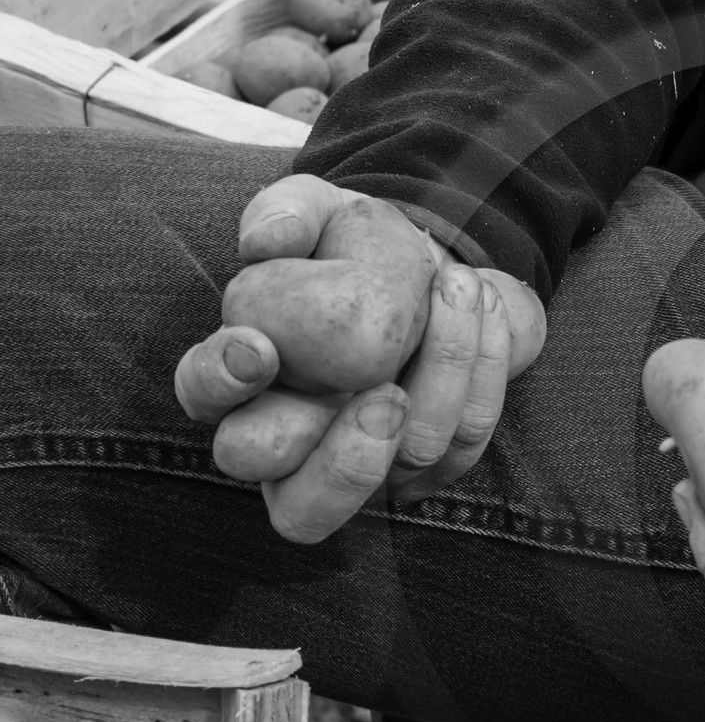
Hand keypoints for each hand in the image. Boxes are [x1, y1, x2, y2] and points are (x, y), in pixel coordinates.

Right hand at [173, 175, 544, 541]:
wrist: (444, 271)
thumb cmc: (358, 249)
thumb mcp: (322, 211)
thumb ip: (287, 211)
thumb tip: (266, 241)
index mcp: (246, 380)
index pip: (206, 400)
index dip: (219, 384)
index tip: (258, 347)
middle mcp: (302, 443)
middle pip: (298, 510)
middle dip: (343, 463)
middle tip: (383, 395)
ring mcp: (375, 463)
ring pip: (405, 462)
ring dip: (441, 372)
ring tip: (456, 284)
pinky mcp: (439, 462)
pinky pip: (466, 437)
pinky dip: (482, 366)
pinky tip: (481, 301)